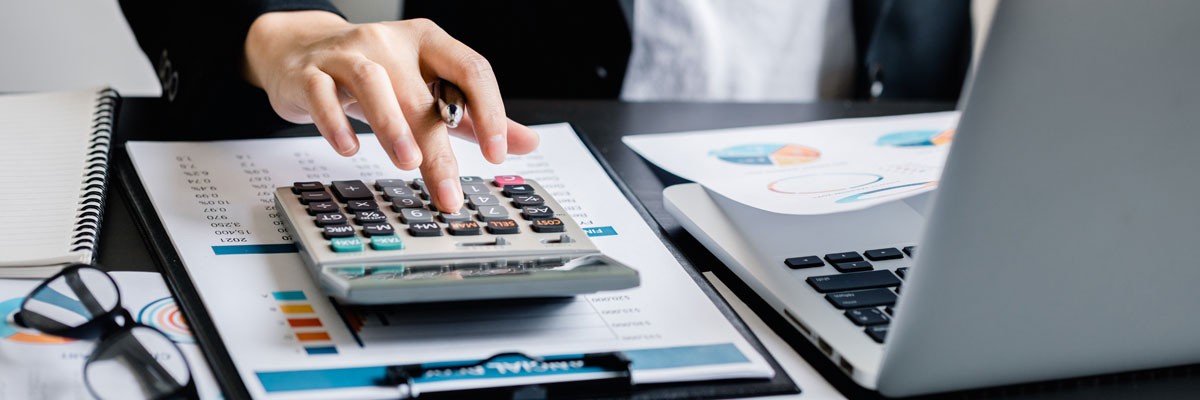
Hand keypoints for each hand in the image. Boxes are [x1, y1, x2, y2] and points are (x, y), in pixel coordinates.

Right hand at [243, 11, 538, 211]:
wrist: (302, 52)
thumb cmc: (376, 74)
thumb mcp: (428, 88)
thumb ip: (474, 117)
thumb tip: (527, 143)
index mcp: (429, 42)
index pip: (471, 69)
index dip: (489, 111)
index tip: (497, 153)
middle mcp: (390, 42)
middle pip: (421, 93)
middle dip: (437, 147)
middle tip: (448, 191)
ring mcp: (347, 54)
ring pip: (372, 82)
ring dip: (391, 125)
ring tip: (407, 164)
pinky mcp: (311, 73)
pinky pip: (322, 94)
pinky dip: (336, 123)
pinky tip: (350, 149)